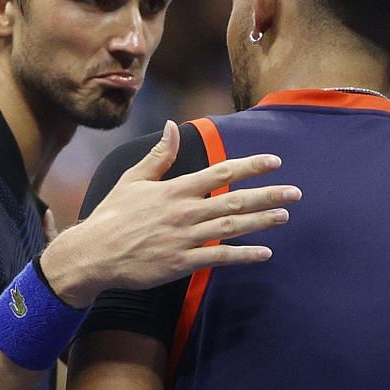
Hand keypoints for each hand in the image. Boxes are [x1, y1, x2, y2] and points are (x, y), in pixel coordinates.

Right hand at [42, 122, 298, 306]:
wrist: (94, 254)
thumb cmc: (112, 215)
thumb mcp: (132, 179)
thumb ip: (158, 156)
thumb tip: (170, 126)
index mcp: (175, 190)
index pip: (220, 173)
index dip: (250, 166)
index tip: (274, 161)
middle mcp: (184, 212)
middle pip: (235, 200)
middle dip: (268, 195)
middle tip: (295, 193)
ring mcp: (185, 239)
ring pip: (232, 228)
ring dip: (262, 222)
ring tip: (284, 216)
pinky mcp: (181, 263)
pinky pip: (219, 258)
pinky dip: (243, 255)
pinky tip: (264, 253)